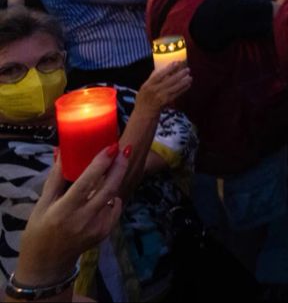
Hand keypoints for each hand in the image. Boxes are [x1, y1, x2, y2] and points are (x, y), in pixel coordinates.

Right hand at [15, 147, 127, 287]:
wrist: (48, 261)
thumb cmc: (41, 228)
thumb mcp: (43, 204)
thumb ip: (55, 178)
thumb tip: (61, 151)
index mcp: (64, 210)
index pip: (86, 183)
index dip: (101, 164)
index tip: (111, 147)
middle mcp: (83, 220)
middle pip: (109, 189)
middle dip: (120, 166)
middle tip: (125, 149)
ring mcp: (97, 228)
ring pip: (114, 197)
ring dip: (116, 180)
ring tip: (116, 165)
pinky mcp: (105, 233)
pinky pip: (115, 209)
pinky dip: (113, 198)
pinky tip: (105, 195)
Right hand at [136, 62, 191, 112]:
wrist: (143, 114)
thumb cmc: (144, 99)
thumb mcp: (144, 87)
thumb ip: (152, 78)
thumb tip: (160, 67)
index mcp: (147, 85)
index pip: (159, 75)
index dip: (168, 68)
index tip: (176, 63)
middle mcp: (154, 90)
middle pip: (169, 81)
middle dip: (180, 74)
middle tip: (187, 69)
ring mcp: (160, 97)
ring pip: (174, 88)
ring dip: (184, 82)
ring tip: (190, 77)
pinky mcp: (166, 102)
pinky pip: (176, 94)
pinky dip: (183, 89)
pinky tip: (188, 85)